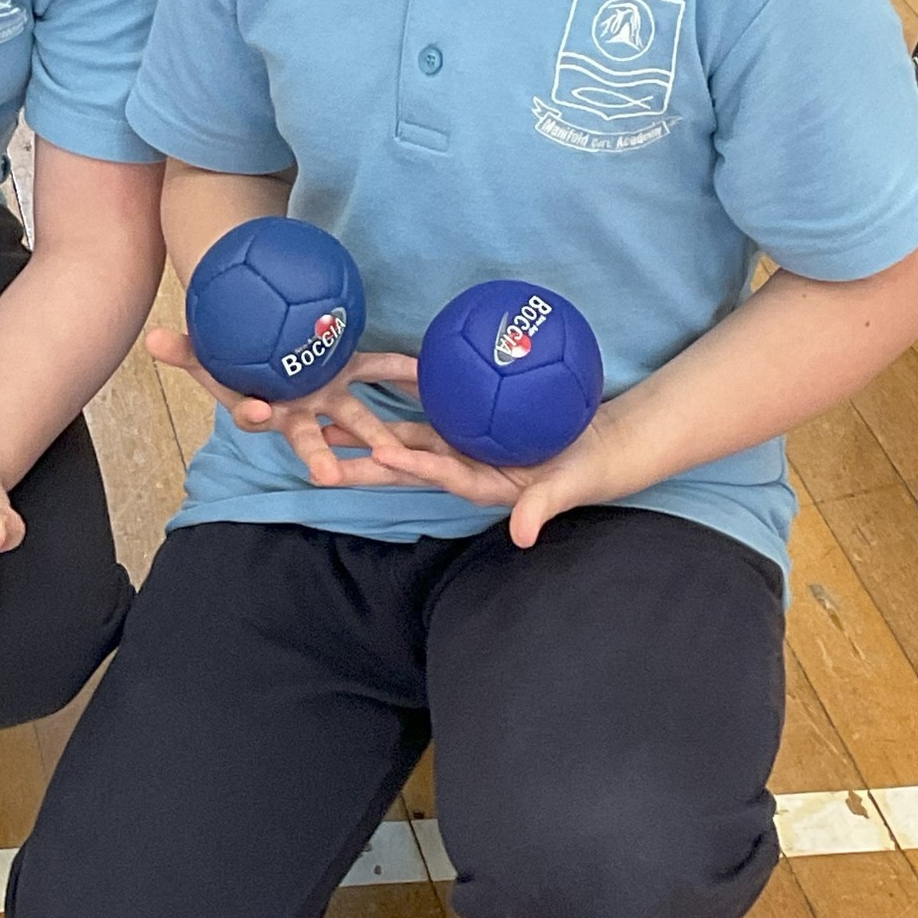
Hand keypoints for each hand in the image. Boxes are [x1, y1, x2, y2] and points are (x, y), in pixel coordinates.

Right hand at [145, 326, 424, 488]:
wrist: (264, 342)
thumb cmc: (232, 355)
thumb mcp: (205, 352)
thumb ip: (183, 349)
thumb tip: (151, 340)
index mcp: (264, 408)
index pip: (254, 417)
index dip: (255, 417)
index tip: (259, 413)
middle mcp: (299, 413)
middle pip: (310, 438)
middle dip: (321, 457)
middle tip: (329, 477)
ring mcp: (329, 399)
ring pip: (354, 419)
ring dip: (375, 435)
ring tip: (395, 454)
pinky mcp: (351, 374)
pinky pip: (380, 371)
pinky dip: (403, 373)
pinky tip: (428, 373)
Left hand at [323, 398, 626, 548]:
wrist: (598, 449)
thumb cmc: (587, 473)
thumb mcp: (568, 489)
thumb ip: (542, 508)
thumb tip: (522, 538)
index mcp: (480, 485)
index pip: (441, 474)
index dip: (412, 466)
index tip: (383, 455)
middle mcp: (462, 467)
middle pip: (406, 462)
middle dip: (363, 462)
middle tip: (319, 459)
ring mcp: (462, 446)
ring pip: (407, 436)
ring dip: (368, 432)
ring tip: (327, 424)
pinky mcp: (468, 425)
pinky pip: (431, 408)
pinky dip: (405, 395)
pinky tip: (376, 380)